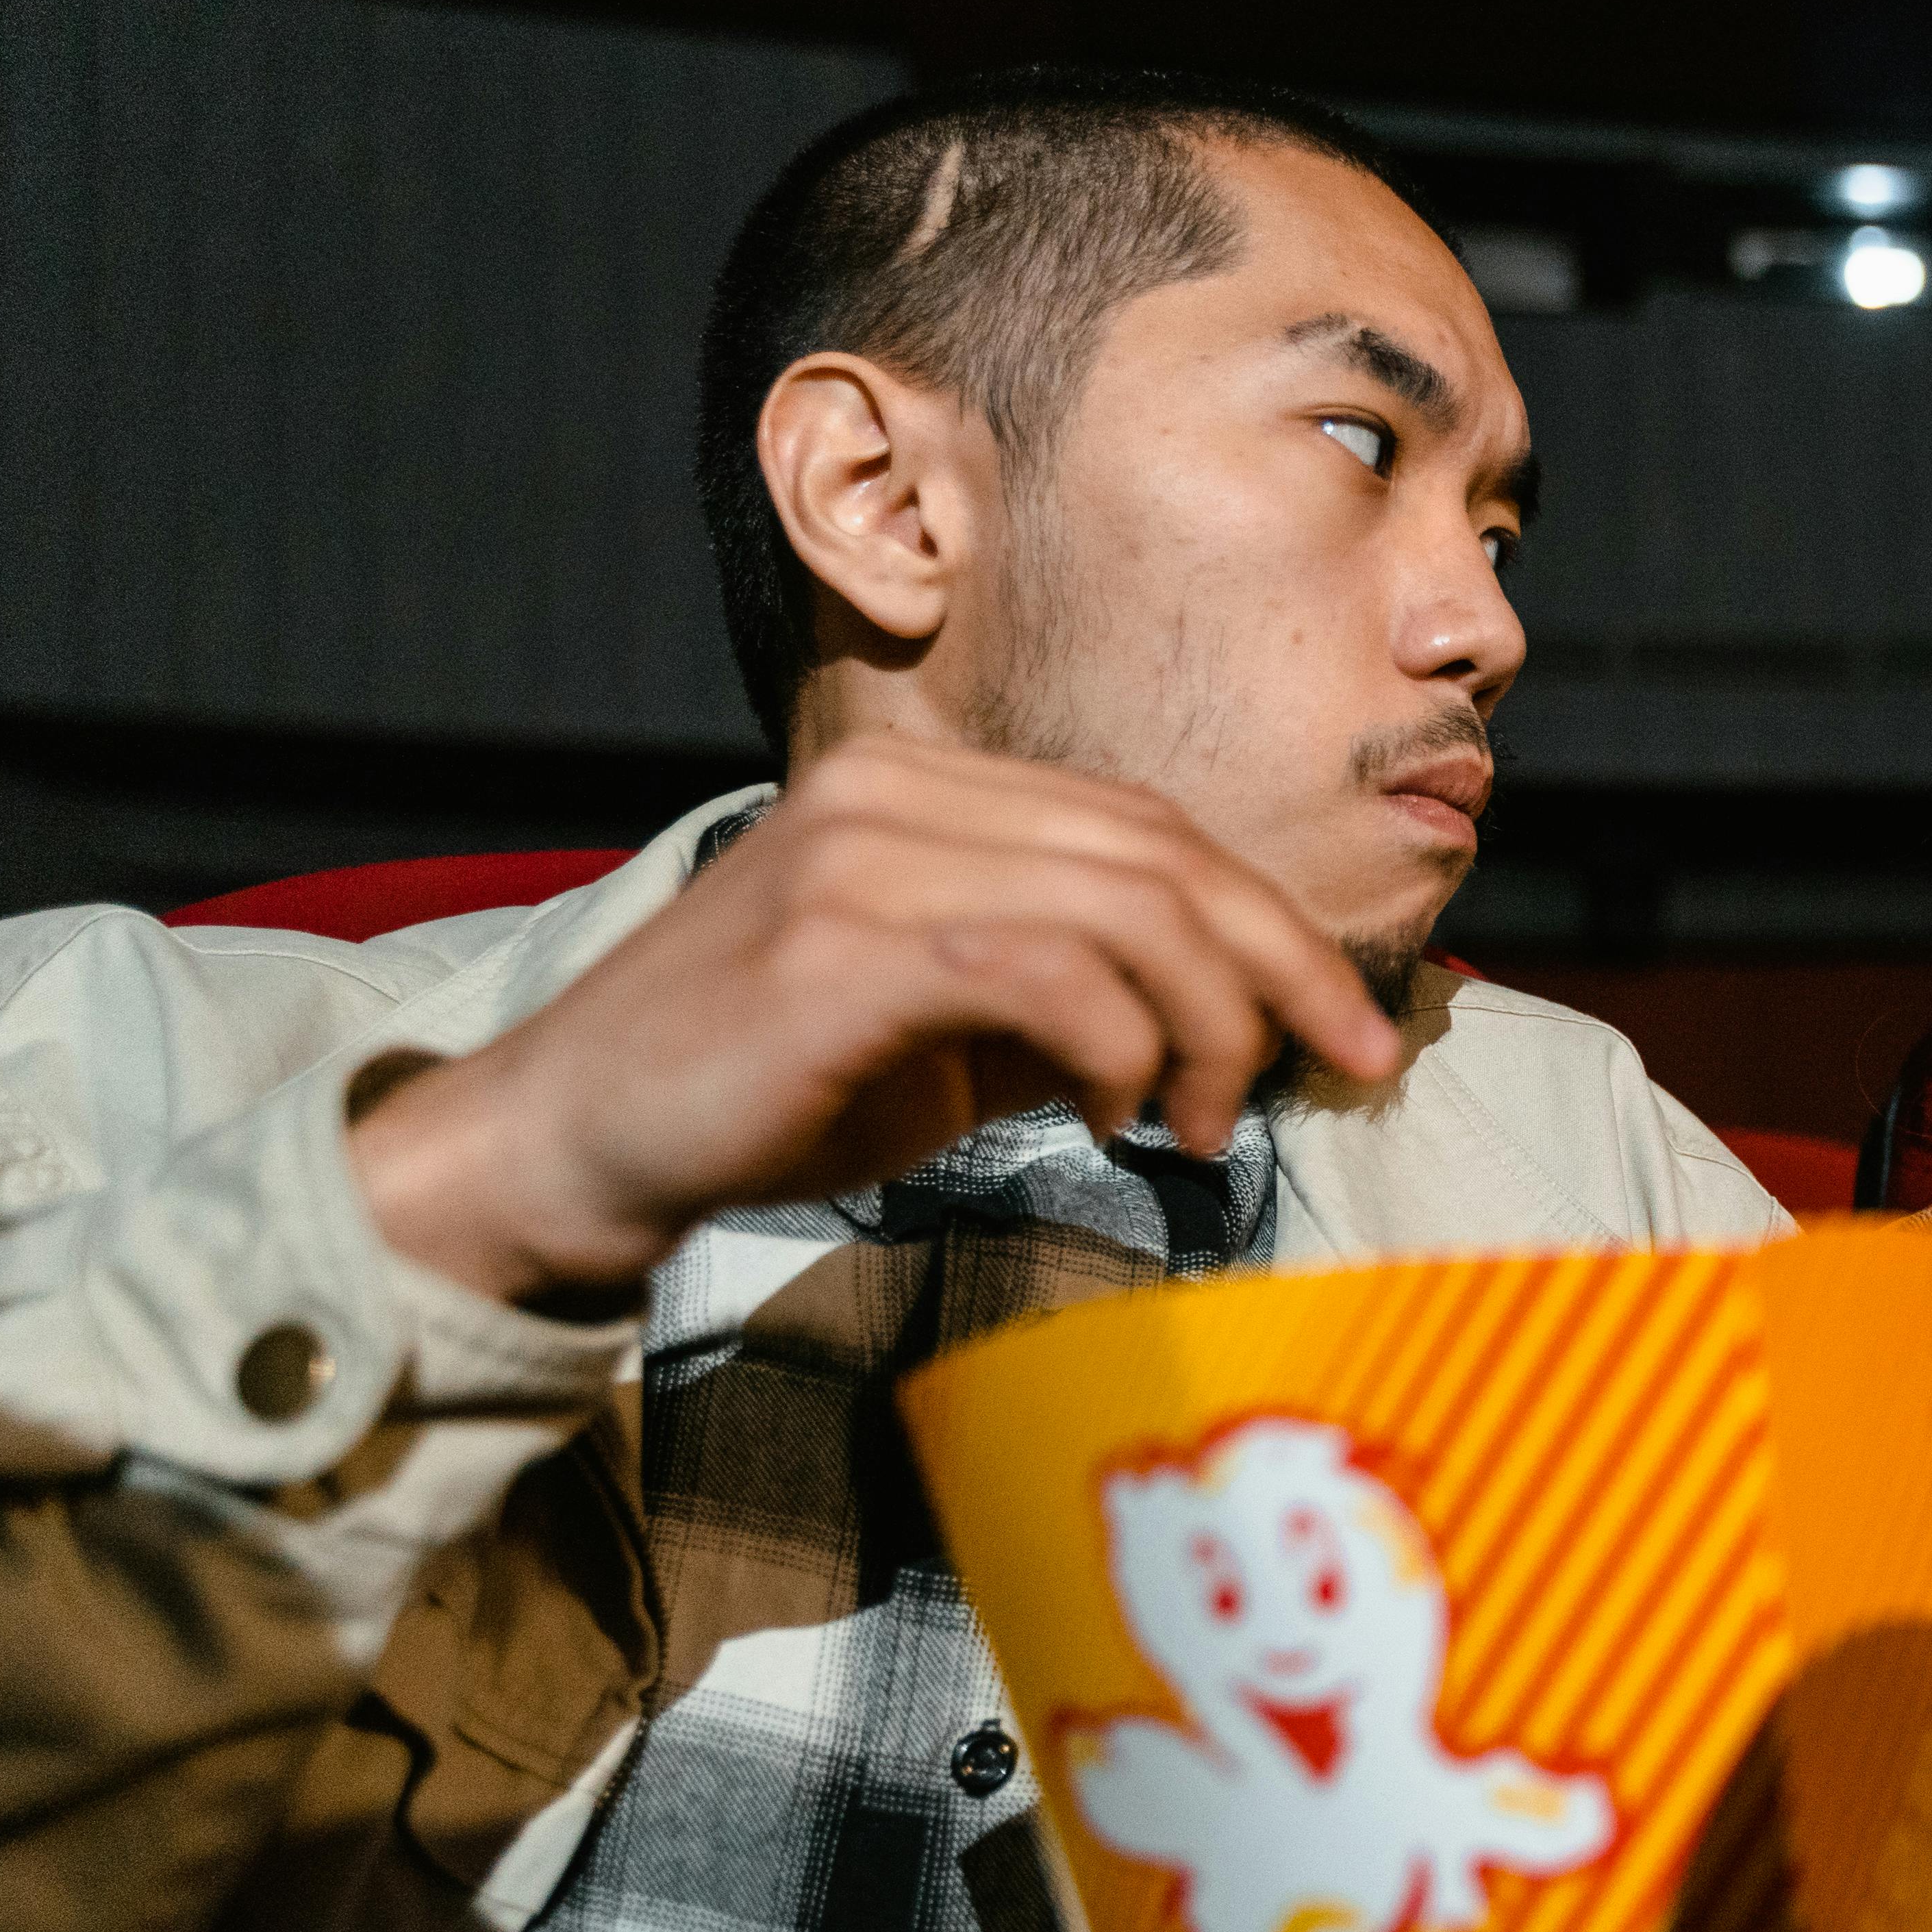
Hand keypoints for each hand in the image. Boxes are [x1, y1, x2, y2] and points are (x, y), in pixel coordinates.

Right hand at [348, 737, 1404, 1304]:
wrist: (575, 1142)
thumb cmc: (769, 1092)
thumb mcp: (955, 1034)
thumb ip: (1079, 1000)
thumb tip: (1228, 1022)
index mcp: (929, 790)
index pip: (1154, 832)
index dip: (1277, 928)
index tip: (1356, 1029)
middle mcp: (898, 793)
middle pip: (1167, 857)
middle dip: (1286, 971)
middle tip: (1345, 1068)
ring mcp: (863, 856)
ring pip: (1130, 910)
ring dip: (1208, 1029)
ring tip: (1198, 1125)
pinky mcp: (839, 944)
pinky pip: (1048, 973)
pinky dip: (1119, 1047)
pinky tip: (1114, 1116)